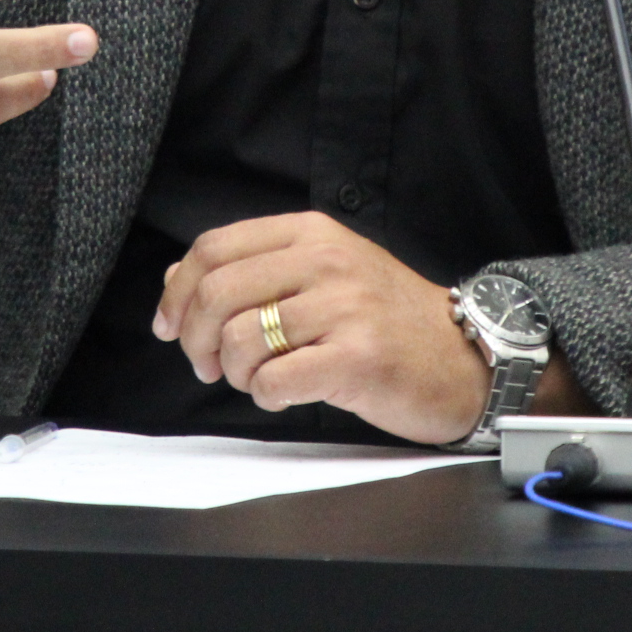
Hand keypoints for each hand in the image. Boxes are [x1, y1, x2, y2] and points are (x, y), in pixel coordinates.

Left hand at [152, 214, 490, 444]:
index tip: (169, 326)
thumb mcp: (322, 276)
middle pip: (217, 294)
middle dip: (195, 340)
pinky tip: (288, 394)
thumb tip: (176, 281)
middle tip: (208, 366)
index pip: (214, 248)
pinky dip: (267, 397)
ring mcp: (345, 308)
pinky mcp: (357, 357)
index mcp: (312, 234)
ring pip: (241, 341)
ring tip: (261, 380)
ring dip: (236, 373)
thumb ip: (253, 271)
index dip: (177, 292)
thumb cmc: (386, 322)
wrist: (463, 359)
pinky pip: (274, 381)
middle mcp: (327, 261)